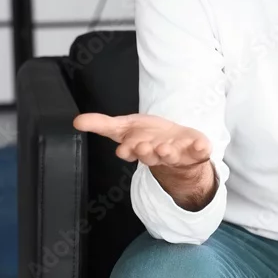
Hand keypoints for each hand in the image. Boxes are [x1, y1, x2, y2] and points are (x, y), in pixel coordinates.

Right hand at [72, 113, 210, 170]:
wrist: (177, 146)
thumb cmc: (148, 136)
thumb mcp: (124, 127)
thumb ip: (101, 124)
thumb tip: (76, 121)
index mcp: (139, 149)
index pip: (130, 151)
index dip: (127, 150)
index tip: (124, 149)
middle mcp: (157, 154)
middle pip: (150, 155)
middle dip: (146, 152)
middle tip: (143, 147)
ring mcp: (178, 154)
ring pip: (172, 156)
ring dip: (169, 153)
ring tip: (166, 147)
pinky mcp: (196, 151)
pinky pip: (200, 151)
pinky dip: (201, 149)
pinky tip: (202, 145)